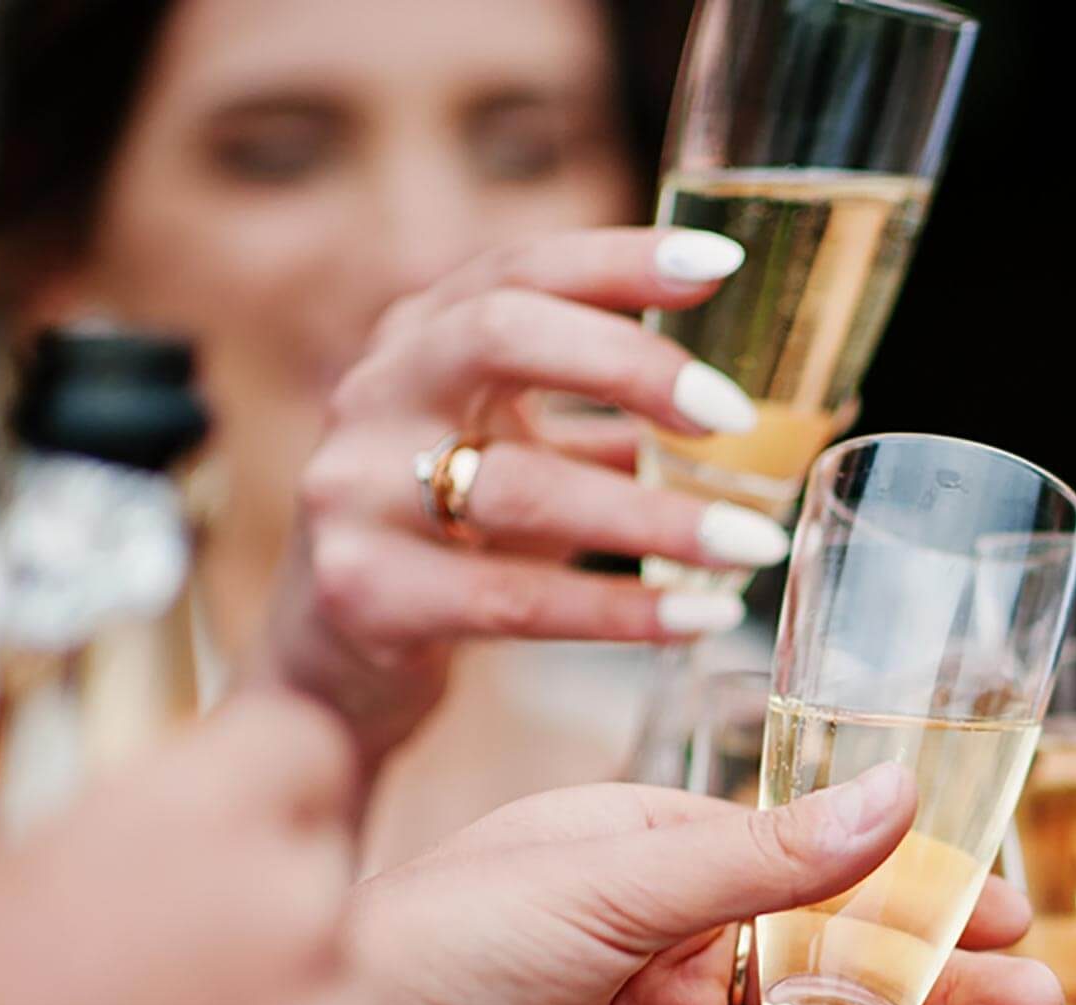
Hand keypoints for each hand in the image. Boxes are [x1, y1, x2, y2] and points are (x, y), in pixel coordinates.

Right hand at [261, 227, 789, 769]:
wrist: (325, 673)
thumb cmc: (443, 547)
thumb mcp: (509, 456)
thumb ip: (601, 420)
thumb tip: (744, 410)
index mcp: (418, 343)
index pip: (518, 269)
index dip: (618, 259)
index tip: (721, 263)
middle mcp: (375, 397)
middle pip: (500, 334)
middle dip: (630, 364)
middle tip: (731, 415)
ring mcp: (356, 493)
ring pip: (520, 487)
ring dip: (653, 519)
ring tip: (750, 545)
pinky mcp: (366, 594)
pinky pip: (515, 600)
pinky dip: (620, 611)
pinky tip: (696, 618)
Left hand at [350, 763, 1057, 1004]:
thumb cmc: (440, 938)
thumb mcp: (621, 874)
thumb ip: (772, 857)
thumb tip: (899, 797)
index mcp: (655, 857)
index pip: (818, 872)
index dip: (917, 892)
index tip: (1003, 908)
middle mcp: (664, 954)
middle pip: (833, 975)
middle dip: (939, 991)